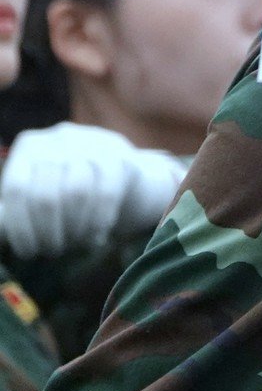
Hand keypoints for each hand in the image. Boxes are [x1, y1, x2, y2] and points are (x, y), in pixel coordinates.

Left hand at [0, 123, 188, 258]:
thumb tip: (3, 233)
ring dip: (74, 229)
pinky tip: (95, 238)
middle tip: (52, 252)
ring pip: (77, 193)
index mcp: (29, 146)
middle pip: (46, 194)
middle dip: (48, 232)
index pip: (16, 188)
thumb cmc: (66, 188)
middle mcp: (59, 138)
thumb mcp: (36, 192)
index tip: (27, 252)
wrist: (119, 173)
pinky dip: (98, 221)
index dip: (19, 226)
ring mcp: (92, 143)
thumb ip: (13, 211)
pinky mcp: (120, 156)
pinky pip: (107, 194)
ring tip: (73, 245)